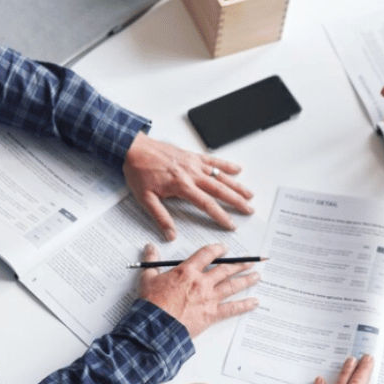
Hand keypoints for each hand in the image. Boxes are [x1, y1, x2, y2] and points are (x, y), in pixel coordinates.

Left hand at [123, 132, 254, 240]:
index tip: (231, 224)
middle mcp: (191, 174)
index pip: (207, 204)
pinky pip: (213, 160)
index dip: (221, 216)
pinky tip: (237, 169)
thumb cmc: (138, 172)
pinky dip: (226, 165)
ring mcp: (194, 164)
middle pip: (220, 190)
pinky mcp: (192, 156)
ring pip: (220, 176)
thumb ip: (160, 217)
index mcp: (181, 186)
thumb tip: (171, 234)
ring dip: (237, 185)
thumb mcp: (145, 199)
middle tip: (249, 210)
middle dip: (237, 201)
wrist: (134, 148)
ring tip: (250, 194)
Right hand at [137, 242, 258, 335]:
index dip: (217, 250)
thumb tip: (150, 248)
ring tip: (257, 276)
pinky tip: (255, 302)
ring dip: (246, 280)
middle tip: (250, 261)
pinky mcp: (212, 314)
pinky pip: (232, 309)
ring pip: (232, 286)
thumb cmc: (152, 304)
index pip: (206, 254)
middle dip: (239, 264)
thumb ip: (151, 261)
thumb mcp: (148, 278)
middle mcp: (202, 282)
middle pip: (225, 269)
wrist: (156, 326)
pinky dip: (245, 305)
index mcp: (187, 271)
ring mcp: (209, 298)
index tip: (224, 249)